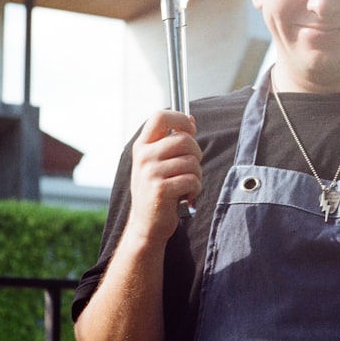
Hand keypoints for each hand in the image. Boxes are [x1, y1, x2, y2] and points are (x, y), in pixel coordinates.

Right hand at [128, 109, 201, 243]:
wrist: (146, 224)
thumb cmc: (157, 190)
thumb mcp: (158, 162)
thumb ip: (171, 141)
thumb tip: (191, 119)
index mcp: (142, 146)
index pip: (160, 116)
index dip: (180, 118)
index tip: (191, 129)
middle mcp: (143, 156)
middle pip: (184, 139)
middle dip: (196, 153)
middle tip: (192, 167)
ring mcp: (150, 173)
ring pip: (191, 161)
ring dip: (197, 174)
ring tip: (187, 184)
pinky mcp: (160, 189)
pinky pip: (192, 179)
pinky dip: (195, 188)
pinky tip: (187, 195)